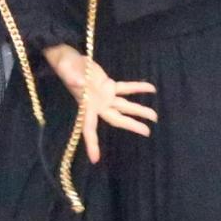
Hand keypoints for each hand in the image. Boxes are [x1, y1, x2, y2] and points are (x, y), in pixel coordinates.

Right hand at [45, 45, 156, 163]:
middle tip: (147, 132)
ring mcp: (105, 97)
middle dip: (131, 125)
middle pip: (117, 119)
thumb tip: (78, 82)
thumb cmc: (65, 67)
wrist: (69, 61)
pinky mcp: (109, 86)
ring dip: (139, 110)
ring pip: (125, 106)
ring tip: (154, 117)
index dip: (91, 143)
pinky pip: (126, 88)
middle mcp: (98, 106)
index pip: (88, 129)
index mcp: (86, 106)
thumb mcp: (66, 70)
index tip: (95, 159)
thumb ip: (72, 78)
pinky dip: (138, 88)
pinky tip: (151, 89)